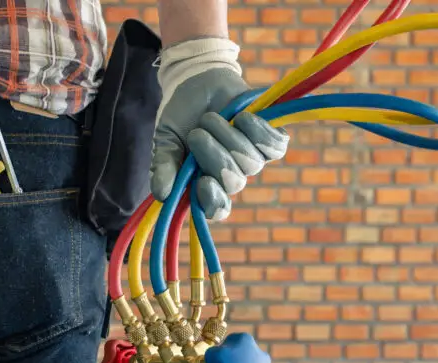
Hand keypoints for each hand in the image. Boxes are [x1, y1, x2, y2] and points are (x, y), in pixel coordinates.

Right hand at [150, 38, 289, 220]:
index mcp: (205, 183)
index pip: (217, 208)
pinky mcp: (269, 138)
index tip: (203, 182)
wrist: (197, 79)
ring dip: (230, 137)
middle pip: (235, 182)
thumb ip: (164, 165)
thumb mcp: (166, 140)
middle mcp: (231, 175)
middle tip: (196, 134)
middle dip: (214, 157)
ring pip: (252, 163)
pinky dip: (259, 131)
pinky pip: (276, 146)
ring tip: (212, 117)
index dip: (214, 201)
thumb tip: (162, 194)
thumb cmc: (180, 115)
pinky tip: (243, 117)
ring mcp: (252, 157)